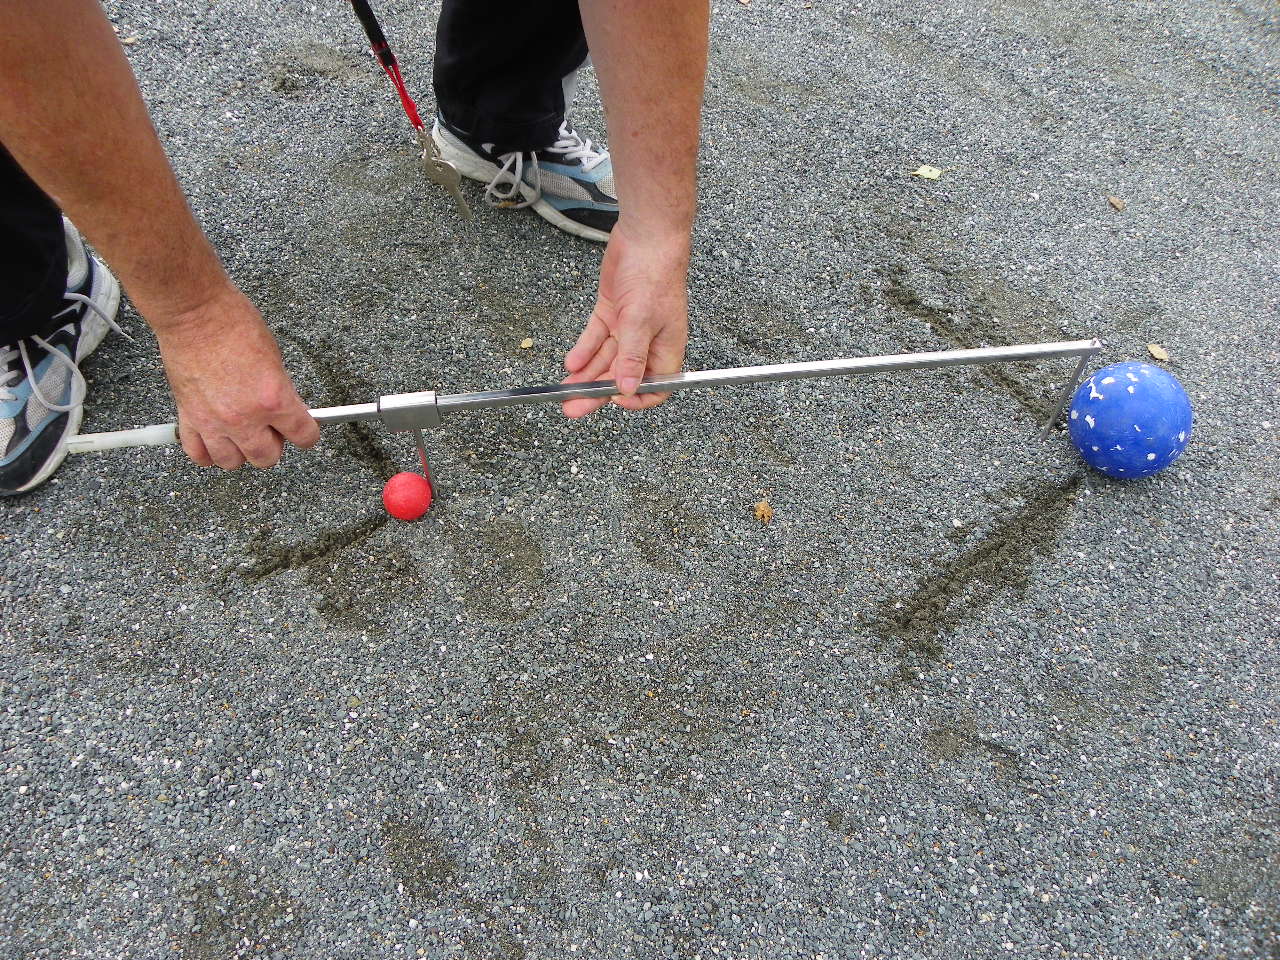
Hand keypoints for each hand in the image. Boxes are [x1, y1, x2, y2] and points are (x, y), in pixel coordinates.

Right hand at [152, 285, 318, 468]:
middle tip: (271, 431)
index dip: (307, 434)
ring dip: (240, 452)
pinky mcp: (188, 417)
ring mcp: (213, 421)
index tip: (304, 431)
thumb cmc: (232, 323)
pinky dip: (207, 453)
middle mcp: (244, 418)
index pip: (303, 436)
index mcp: (273, 400)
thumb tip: (286, 409)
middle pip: (266, 457)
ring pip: (231, 462)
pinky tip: (214, 441)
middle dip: (273, 446)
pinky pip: (198, 454)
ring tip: (242, 436)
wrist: (194, 313)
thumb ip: (281, 391)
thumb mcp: (275, 357)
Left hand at [561, 221, 689, 417]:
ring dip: (585, 375)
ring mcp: (628, 328)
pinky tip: (570, 363)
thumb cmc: (655, 275)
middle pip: (621, 377)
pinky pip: (596, 338)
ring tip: (564, 390)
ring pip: (605, 359)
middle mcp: (648, 342)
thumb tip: (628, 390)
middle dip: (597, 393)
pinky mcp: (612, 312)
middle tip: (573, 408)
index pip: (655, 387)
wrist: (646, 236)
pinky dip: (583, 350)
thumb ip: (632, 357)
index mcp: (666, 348)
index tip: (613, 399)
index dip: (635, 398)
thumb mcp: (642, 321)